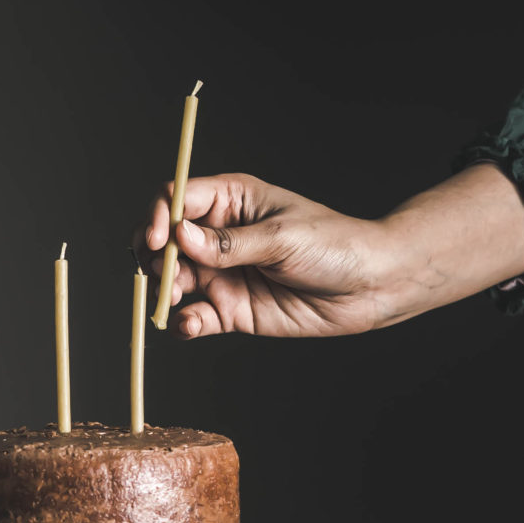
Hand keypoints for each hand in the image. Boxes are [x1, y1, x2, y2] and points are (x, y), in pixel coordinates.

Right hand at [135, 163, 523, 338]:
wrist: (370, 286)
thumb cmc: (335, 245)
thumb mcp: (282, 238)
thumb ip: (229, 243)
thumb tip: (180, 238)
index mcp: (231, 200)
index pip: (177, 199)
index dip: (159, 216)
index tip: (158, 238)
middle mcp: (219, 235)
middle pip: (165, 241)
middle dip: (152, 257)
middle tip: (157, 274)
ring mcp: (223, 273)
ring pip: (173, 280)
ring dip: (164, 290)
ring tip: (174, 299)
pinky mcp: (231, 310)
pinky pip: (195, 317)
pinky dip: (183, 322)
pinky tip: (187, 324)